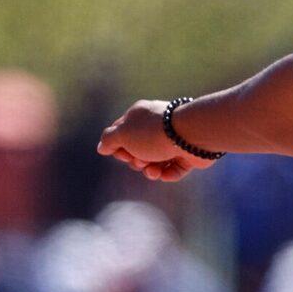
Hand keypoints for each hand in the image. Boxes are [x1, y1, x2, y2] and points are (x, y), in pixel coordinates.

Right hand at [96, 101, 210, 183]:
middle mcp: (156, 129)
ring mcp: (173, 142)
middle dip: (135, 160)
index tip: (120, 152)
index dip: (118, 146)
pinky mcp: (188, 156)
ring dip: (150, 170)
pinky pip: (173, 170)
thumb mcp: (122, 134)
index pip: (122, 133)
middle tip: (139, 160)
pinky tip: (163, 174)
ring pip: (155, 162)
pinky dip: (167, 175)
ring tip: (153, 170)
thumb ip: (109, 140)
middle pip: (138, 151)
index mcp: (140, 116)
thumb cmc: (153, 133)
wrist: (191, 136)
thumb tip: (102, 148)